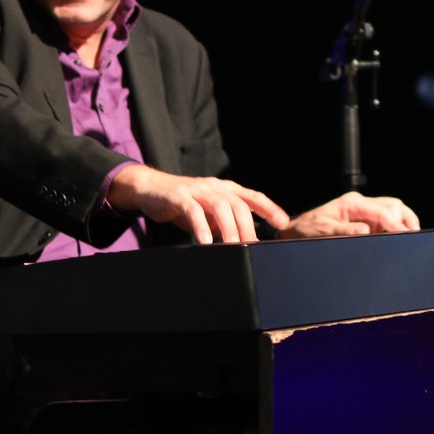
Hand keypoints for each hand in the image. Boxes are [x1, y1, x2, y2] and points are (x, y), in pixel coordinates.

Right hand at [106, 165, 290, 244]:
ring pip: (219, 205)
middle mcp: (215, 187)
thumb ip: (224, 224)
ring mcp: (197, 190)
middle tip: (252, 246)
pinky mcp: (179, 196)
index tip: (282, 223)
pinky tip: (204, 241)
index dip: (269, 208)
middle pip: (238, 204)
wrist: (151, 189)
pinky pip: (193, 211)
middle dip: (247, 226)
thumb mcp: (209, 214)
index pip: (253, 197)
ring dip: (228, 227)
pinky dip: (200, 226)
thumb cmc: (184, 204)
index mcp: (226, 189)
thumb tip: (244, 243)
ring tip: (233, 246)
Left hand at [282, 192, 421, 238]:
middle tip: (412, 236)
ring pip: (392, 210)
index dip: (395, 223)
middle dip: (404, 219)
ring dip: (402, 222)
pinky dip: (394, 226)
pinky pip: (384, 220)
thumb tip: (365, 230)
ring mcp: (363, 211)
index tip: (404, 234)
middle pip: (392, 205)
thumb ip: (346, 231)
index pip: (381, 211)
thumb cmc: (308, 230)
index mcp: (352, 203)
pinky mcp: (363, 219)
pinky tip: (397, 237)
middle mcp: (360, 204)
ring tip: (409, 236)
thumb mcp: (325, 231)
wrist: (298, 231)